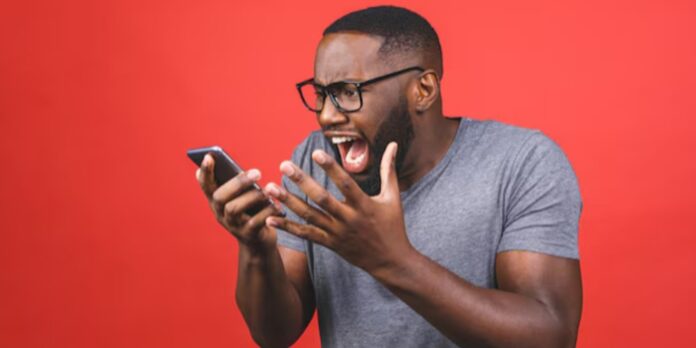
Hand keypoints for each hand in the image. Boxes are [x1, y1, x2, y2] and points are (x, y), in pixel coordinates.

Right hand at [196, 154, 280, 250]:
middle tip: (258, 172)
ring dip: (252, 197)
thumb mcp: (242, 198)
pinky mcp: (248, 235)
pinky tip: (277, 206)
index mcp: (217, 202)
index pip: (206, 186)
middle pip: (220, 197)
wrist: (259, 243)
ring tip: (267, 191)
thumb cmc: (251, 212)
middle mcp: (220, 214)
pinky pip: (255, 222)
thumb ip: (237, 184)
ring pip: (233, 208)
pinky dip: (267, 212)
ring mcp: (233, 226)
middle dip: (237, 183)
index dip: (206, 172)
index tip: (209, 156)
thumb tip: (235, 166)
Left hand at [265, 142, 414, 273]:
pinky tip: (270, 218)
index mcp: (364, 205)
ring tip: (270, 188)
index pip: (345, 183)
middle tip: (284, 165)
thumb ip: (389, 170)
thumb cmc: (393, 226)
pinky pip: (306, 234)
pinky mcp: (330, 244)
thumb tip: (394, 145)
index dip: (331, 168)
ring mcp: (337, 233)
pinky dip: (287, 226)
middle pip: (321, 198)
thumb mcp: (393, 197)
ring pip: (309, 216)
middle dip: (301, 181)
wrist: (391, 262)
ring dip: (288, 202)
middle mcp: (348, 219)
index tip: (315, 152)